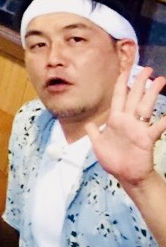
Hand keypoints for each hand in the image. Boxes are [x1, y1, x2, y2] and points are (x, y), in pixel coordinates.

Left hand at [88, 66, 165, 194]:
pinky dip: (164, 120)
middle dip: (140, 82)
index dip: (121, 84)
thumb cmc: (114, 160)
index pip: (118, 97)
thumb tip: (89, 123)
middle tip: (148, 69)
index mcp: (115, 120)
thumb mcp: (98, 145)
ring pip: (146, 106)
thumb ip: (93, 132)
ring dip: (153, 93)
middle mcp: (128, 120)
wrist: (126, 176)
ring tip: (161, 80)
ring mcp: (138, 128)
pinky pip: (157, 127)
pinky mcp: (147, 138)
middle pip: (134, 97)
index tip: (125, 71)